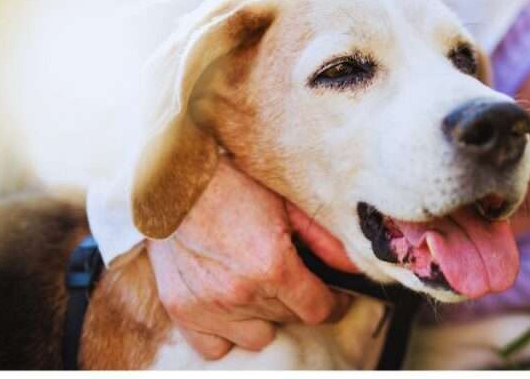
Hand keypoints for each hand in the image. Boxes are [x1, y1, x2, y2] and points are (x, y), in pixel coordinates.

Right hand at [147, 157, 357, 358]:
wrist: (176, 182)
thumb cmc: (234, 186)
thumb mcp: (288, 205)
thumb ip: (325, 240)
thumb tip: (353, 266)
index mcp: (272, 266)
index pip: (319, 310)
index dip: (334, 304)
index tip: (335, 297)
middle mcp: (241, 293)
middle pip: (290, 320)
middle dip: (298, 301)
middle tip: (292, 276)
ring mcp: (209, 306)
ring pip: (258, 336)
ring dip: (265, 317)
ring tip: (260, 288)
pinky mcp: (183, 311)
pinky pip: (215, 347)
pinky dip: (227, 333)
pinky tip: (232, 307)